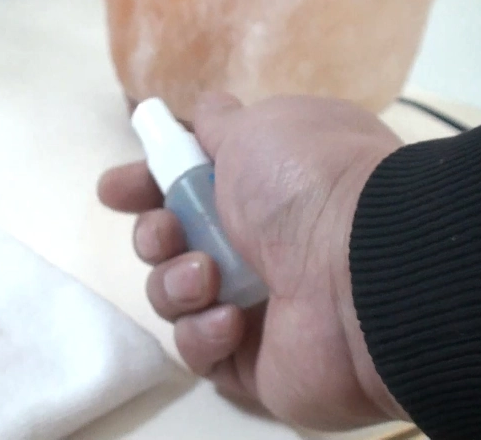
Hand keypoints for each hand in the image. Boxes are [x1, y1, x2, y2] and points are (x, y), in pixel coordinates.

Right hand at [98, 93, 406, 429]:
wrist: (365, 269)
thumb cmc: (307, 184)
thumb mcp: (259, 128)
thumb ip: (219, 125)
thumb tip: (206, 115)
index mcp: (262, 191)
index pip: (187, 189)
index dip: (145, 188)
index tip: (115, 191)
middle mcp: (259, 247)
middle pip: (172, 244)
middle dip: (154, 236)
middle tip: (167, 232)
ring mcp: (256, 308)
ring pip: (175, 296)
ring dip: (177, 282)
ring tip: (208, 277)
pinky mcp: (253, 364)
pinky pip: (199, 350)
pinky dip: (204, 332)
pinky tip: (231, 320)